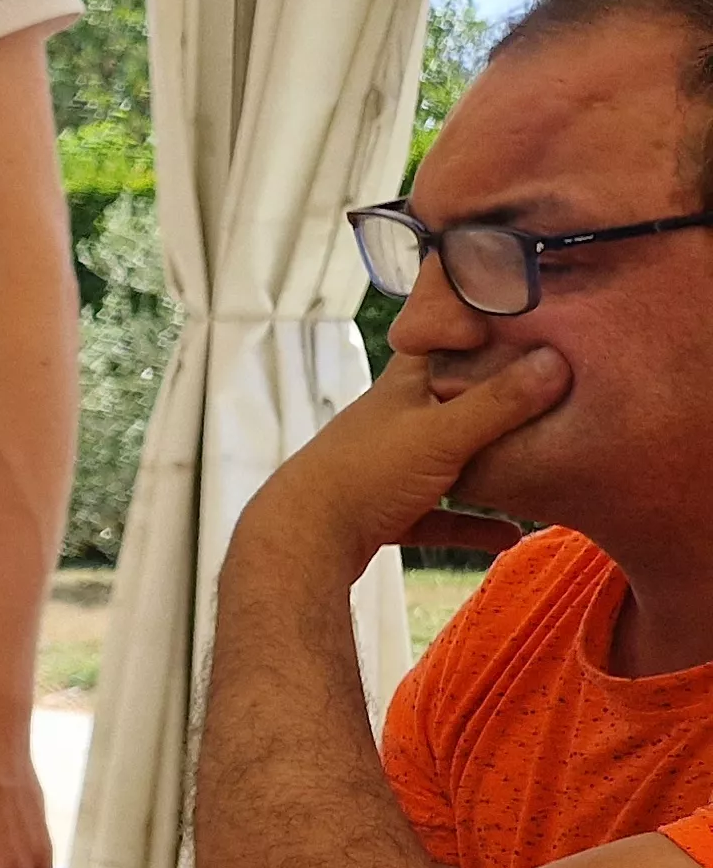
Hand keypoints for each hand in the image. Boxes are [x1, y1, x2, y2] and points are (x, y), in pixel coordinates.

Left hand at [244, 344, 569, 568]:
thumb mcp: (441, 433)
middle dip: (505, 404)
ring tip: (544, 468)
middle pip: (460, 402)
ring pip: (452, 460)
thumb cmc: (366, 475)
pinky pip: (439, 514)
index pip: (448, 339)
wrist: (302, 542)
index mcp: (405, 384)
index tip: (540, 325)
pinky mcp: (386, 511)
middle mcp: (397, 418)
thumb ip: (499, 402)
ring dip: (493, 468)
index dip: (487, 328)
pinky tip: (509, 535)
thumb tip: (559, 360)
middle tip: (566, 403)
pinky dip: (471, 524)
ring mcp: (389, 465)